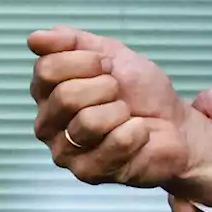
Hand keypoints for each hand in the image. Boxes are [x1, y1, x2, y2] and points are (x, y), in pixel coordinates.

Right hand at [29, 26, 189, 186]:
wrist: (175, 125)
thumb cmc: (140, 95)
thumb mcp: (109, 54)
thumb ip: (71, 43)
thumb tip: (35, 38)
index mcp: (48, 94)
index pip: (47, 69)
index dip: (86, 61)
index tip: (106, 66)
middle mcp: (48, 124)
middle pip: (64, 96)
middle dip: (105, 86)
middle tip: (118, 93)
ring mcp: (65, 151)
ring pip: (87, 122)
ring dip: (120, 111)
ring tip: (127, 117)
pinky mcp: (87, 173)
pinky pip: (114, 143)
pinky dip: (136, 132)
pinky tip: (137, 136)